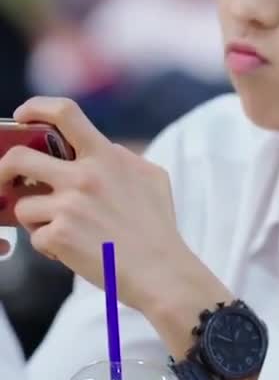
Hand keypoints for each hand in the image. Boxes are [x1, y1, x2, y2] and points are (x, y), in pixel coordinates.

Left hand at [0, 97, 207, 313]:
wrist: (161, 271)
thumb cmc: (158, 228)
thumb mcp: (153, 178)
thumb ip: (123, 158)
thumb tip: (101, 148)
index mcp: (107, 157)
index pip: (64, 113)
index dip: (35, 108)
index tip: (22, 117)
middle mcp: (85, 176)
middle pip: (17, 158)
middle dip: (4, 172)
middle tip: (10, 185)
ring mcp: (69, 205)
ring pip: (22, 205)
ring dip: (36, 220)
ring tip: (63, 231)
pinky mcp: (58, 235)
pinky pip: (35, 238)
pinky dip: (50, 248)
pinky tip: (75, 252)